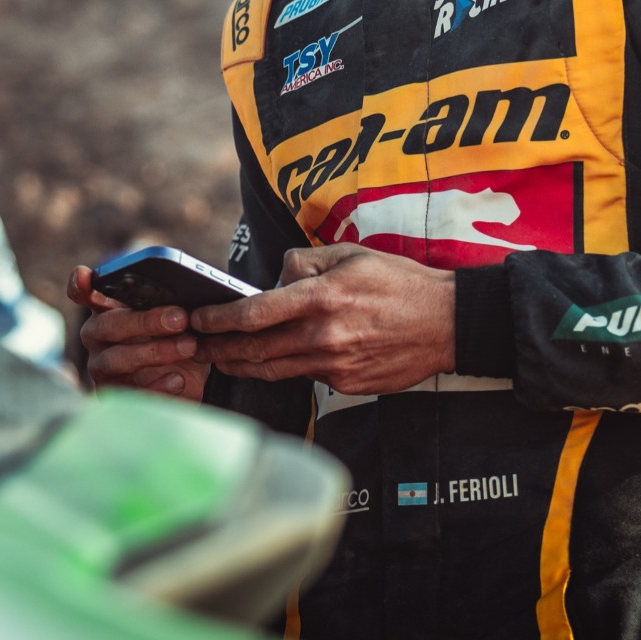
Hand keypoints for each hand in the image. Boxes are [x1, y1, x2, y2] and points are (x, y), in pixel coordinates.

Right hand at [67, 264, 206, 400]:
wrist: (190, 381)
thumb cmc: (177, 339)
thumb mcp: (178, 318)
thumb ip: (172, 303)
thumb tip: (187, 293)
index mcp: (107, 309)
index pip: (84, 293)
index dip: (81, 286)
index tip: (86, 277)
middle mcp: (97, 337)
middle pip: (107, 325)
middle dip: (144, 320)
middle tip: (180, 318)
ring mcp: (102, 368)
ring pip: (116, 359)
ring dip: (154, 352)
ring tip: (189, 346)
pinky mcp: (116, 396)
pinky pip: (131, 392)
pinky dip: (157, 385)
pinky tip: (179, 379)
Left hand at [191, 243, 454, 392]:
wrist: (447, 323)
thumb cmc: (398, 283)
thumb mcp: (350, 255)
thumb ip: (303, 263)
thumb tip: (272, 279)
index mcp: (321, 298)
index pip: (254, 313)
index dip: (218, 319)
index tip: (197, 319)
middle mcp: (323, 335)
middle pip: (254, 349)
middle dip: (217, 348)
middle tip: (193, 346)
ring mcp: (334, 365)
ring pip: (272, 370)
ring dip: (240, 365)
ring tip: (219, 358)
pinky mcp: (345, 384)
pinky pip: (305, 376)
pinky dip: (286, 368)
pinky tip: (276, 360)